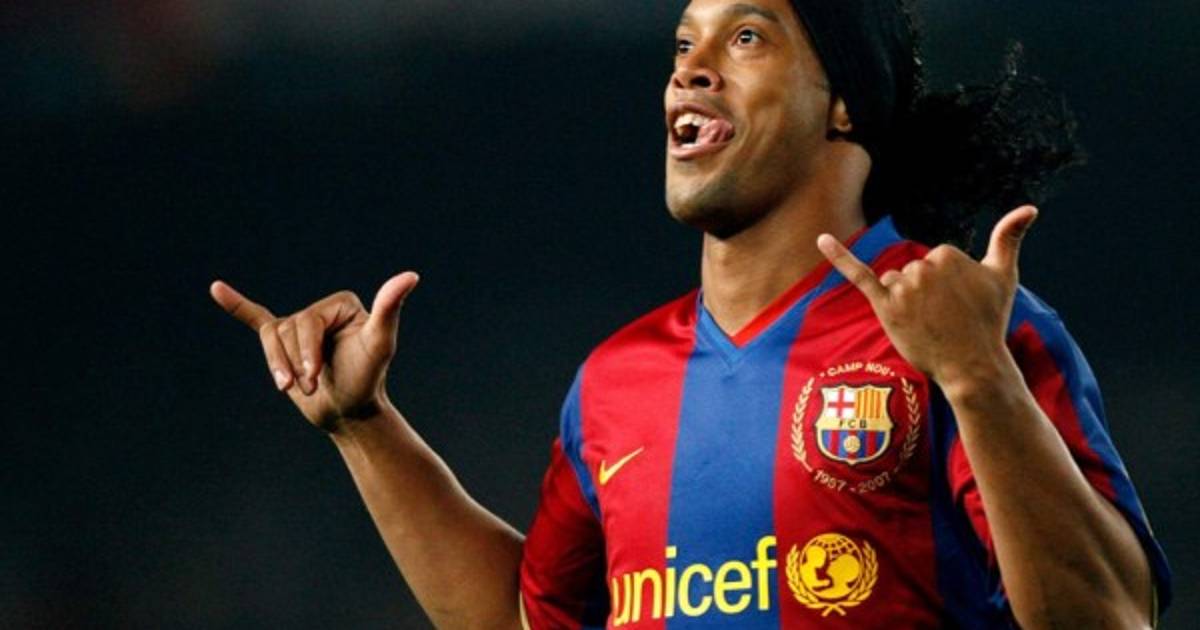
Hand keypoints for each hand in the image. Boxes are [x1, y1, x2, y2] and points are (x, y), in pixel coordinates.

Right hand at [210, 272, 419, 430]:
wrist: (350, 413)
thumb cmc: (367, 379)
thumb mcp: (379, 344)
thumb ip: (390, 308)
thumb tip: (411, 275)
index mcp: (340, 303)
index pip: (306, 321)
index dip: (307, 351)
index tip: (319, 374)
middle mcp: (319, 310)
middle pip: (287, 331)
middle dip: (295, 363)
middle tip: (312, 385)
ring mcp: (300, 326)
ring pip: (270, 340)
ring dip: (279, 367)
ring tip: (294, 387)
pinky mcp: (284, 342)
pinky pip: (256, 319)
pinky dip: (237, 306)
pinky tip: (217, 290)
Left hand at [816, 206, 1037, 387]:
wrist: (971, 365)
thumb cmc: (989, 321)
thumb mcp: (1003, 276)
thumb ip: (1009, 238)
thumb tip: (1030, 208)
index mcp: (946, 253)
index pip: (933, 260)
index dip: (945, 285)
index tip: (959, 304)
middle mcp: (923, 266)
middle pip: (911, 271)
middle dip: (924, 294)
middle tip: (945, 319)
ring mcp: (903, 287)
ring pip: (893, 283)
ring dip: (904, 302)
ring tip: (927, 324)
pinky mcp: (885, 306)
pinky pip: (858, 275)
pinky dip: (838, 256)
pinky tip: (821, 239)